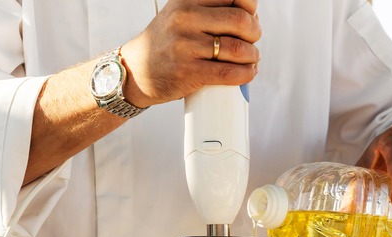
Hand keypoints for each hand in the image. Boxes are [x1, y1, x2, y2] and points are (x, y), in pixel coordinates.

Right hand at [119, 0, 260, 107]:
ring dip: (252, 56)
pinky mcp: (189, 71)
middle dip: (254, 33)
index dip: (249, 8)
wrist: (137, 70)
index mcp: (187, 0)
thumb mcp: (183, 14)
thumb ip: (211, 9)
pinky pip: (229, 72)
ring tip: (250, 59)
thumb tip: (252, 15)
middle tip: (251, 41)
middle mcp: (185, 17)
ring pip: (238, 49)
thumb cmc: (170, 42)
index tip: (249, 18)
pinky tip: (247, 73)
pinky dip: (245, 74)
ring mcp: (185, 45)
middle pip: (240, 21)